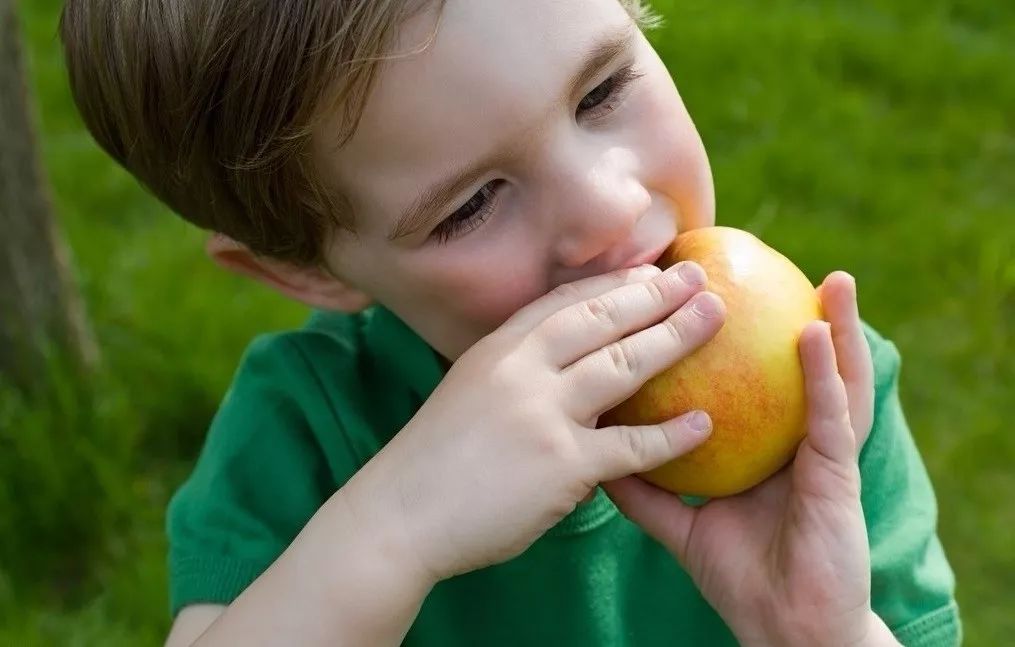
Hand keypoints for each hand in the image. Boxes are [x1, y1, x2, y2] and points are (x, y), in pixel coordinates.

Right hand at [340, 261, 725, 584]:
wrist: (398, 517)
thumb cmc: (433, 461)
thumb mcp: (468, 392)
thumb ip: (514, 372)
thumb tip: (564, 366)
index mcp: (498, 348)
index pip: (565, 301)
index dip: (613, 282)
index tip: (651, 269)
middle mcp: (521, 368)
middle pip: (602, 319)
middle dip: (656, 294)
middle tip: (699, 278)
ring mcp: (541, 413)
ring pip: (622, 365)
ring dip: (675, 338)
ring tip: (716, 318)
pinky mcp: (560, 464)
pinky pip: (628, 445)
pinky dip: (670, 436)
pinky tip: (705, 424)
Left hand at [602, 272, 885, 646]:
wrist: (782, 626)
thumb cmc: (741, 574)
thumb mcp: (682, 523)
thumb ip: (644, 488)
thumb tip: (595, 454)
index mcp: (761, 446)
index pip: (749, 381)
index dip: (725, 338)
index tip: (697, 290)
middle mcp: (792, 440)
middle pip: (787, 368)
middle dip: (778, 315)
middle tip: (752, 267)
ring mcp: (820, 454)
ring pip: (830, 378)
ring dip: (833, 324)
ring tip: (830, 278)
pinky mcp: (836, 475)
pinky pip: (830, 417)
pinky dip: (824, 373)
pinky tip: (815, 332)